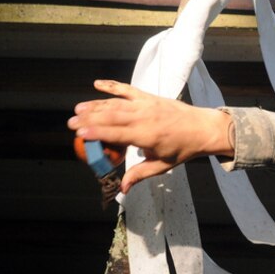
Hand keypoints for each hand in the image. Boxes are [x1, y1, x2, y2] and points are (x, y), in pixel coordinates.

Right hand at [67, 80, 233, 192]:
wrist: (204, 128)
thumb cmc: (183, 149)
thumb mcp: (163, 166)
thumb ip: (140, 174)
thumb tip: (122, 189)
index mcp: (148, 136)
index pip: (118, 133)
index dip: (98, 132)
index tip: (81, 132)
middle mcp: (146, 117)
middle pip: (112, 116)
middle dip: (90, 118)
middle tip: (71, 122)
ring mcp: (147, 105)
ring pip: (117, 103)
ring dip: (96, 104)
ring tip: (78, 108)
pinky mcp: (150, 97)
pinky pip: (128, 89)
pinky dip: (112, 86)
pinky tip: (97, 84)